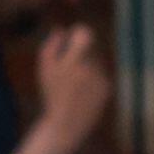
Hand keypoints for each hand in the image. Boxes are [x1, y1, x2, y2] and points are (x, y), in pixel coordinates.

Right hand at [35, 18, 114, 144]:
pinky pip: (102, 74)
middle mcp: (91, 68)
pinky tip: (83, 92)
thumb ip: (51, 44)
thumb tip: (61, 28)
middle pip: (92, 47)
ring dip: (88, 66)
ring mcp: (101, 78)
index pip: (85, 33)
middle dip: (82, 51)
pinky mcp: (108, 89)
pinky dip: (94, 79)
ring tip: (75, 83)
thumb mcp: (44, 68)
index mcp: (74, 61)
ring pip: (98, 61)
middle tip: (70, 65)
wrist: (66, 125)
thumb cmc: (51, 94)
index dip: (79, 32)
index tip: (73, 37)